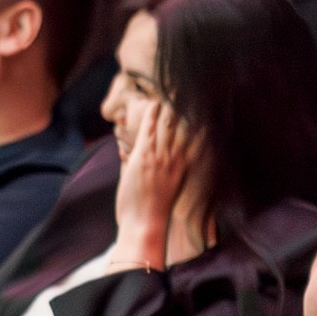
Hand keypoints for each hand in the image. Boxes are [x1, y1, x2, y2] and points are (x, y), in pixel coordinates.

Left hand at [111, 98, 197, 269]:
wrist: (144, 227)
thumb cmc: (145, 211)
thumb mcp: (144, 184)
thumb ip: (134, 163)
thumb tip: (123, 149)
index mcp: (178, 168)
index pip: (188, 138)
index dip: (191, 119)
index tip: (193, 102)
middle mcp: (174, 162)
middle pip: (182, 128)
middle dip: (185, 107)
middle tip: (188, 88)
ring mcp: (160, 160)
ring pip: (168, 127)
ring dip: (170, 106)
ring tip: (173, 87)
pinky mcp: (146, 160)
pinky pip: (151, 133)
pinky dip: (152, 117)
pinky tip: (154, 102)